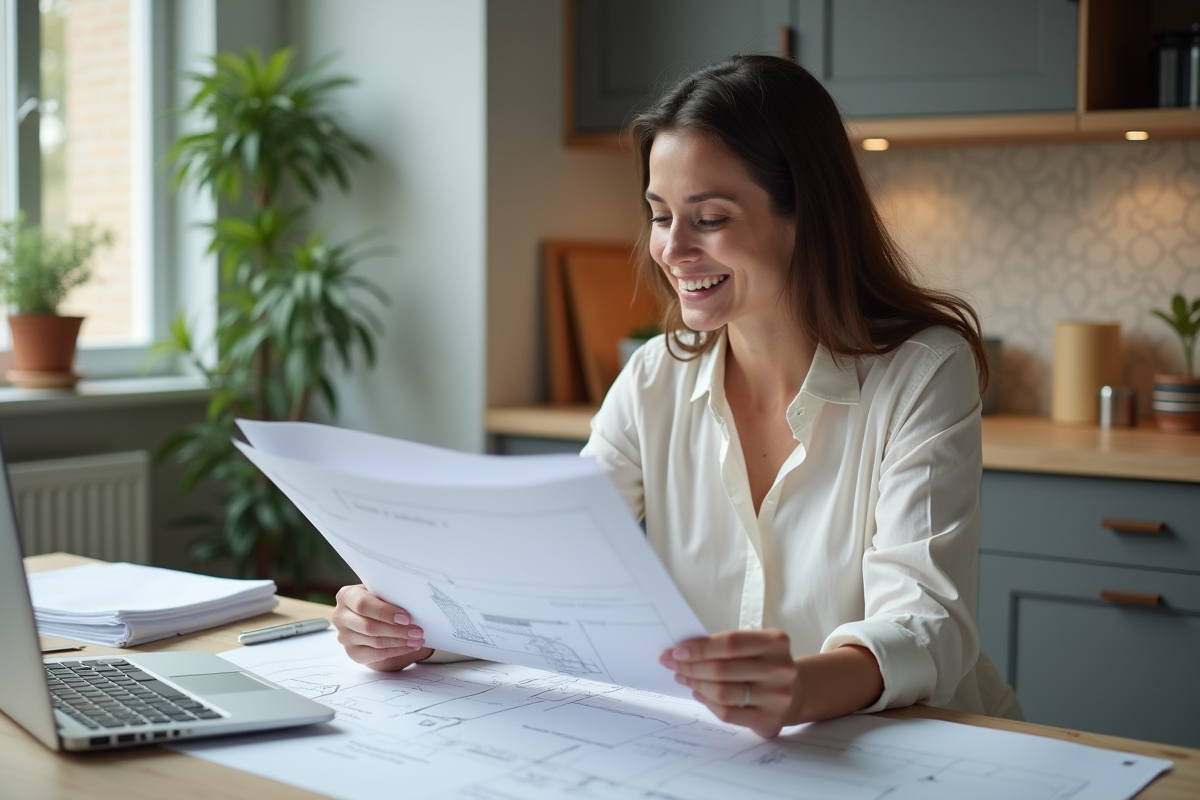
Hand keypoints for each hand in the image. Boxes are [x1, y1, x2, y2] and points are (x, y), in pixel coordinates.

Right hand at [332, 584, 432, 670]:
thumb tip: (410, 600)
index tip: (407, 617)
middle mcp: (340, 616)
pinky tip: (410, 647)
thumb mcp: (381, 593)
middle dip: (397, 630)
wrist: (373, 617)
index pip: (363, 605)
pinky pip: (376, 654)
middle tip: (418, 631)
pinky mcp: (352, 652)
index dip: (385, 612)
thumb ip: (388, 595)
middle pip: (369, 627)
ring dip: (400, 642)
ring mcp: (344, 636)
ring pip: (374, 642)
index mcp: (346, 596)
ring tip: (417, 639)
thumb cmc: (379, 601)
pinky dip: (396, 651)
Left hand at [660, 630, 799, 737]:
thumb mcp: (754, 646)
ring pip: (723, 693)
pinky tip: (699, 693)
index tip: (676, 651)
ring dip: (696, 685)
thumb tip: (681, 652)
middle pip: (723, 670)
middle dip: (690, 667)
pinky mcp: (770, 721)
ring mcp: (778, 698)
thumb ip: (724, 646)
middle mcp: (781, 670)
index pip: (730, 644)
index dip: (699, 648)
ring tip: (684, 678)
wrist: (794, 692)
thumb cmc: (763, 664)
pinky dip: (708, 702)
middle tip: (672, 665)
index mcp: (776, 643)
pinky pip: (728, 714)